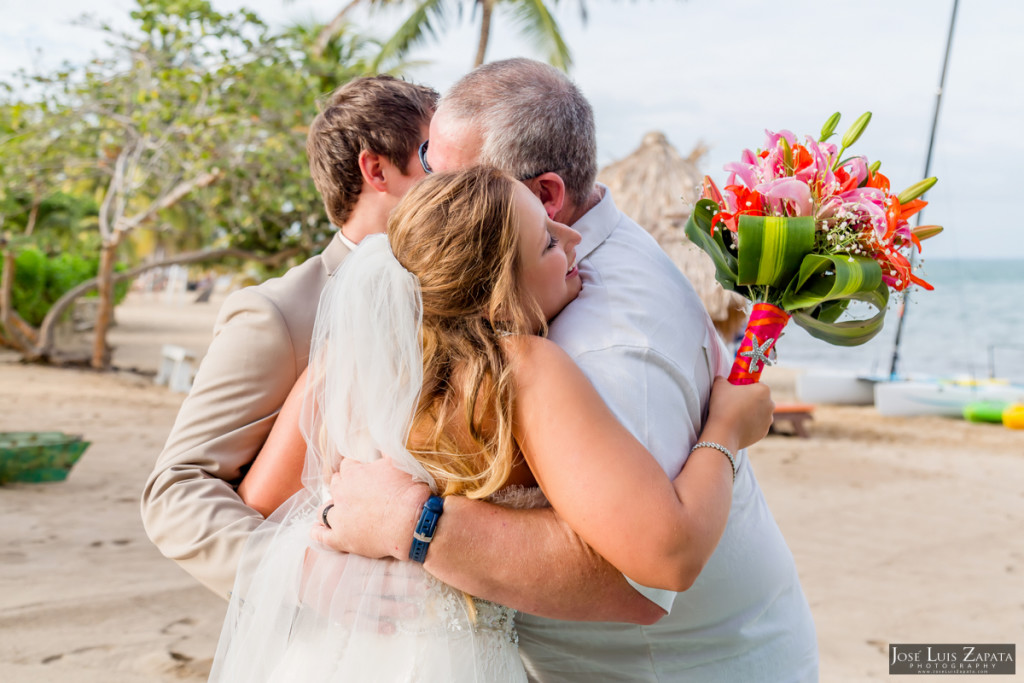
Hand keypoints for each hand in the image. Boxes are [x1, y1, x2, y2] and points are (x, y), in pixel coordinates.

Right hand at [299, 544, 431, 634]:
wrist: (297, 570)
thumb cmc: (326, 556)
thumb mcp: (344, 545)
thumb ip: (364, 543)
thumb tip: (391, 538)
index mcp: (355, 561)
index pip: (382, 565)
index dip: (402, 569)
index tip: (421, 571)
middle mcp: (352, 579)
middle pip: (382, 584)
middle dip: (404, 588)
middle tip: (424, 591)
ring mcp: (345, 597)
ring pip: (374, 604)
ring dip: (395, 608)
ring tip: (414, 611)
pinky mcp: (337, 612)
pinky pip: (358, 620)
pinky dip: (374, 625)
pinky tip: (391, 628)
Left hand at [311, 457, 430, 560]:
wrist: (413, 522)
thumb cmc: (408, 491)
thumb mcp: (399, 464)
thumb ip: (387, 452)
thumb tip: (383, 443)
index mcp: (354, 473)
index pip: (346, 466)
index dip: (354, 469)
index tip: (362, 474)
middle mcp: (341, 493)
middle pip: (335, 485)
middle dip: (342, 487)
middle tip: (354, 492)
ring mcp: (339, 517)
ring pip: (324, 510)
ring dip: (330, 508)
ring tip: (337, 510)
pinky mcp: (340, 538)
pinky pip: (321, 535)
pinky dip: (318, 532)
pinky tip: (317, 530)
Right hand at [703, 377, 774, 451]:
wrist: (723, 433)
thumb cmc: (723, 407)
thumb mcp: (719, 385)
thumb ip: (722, 378)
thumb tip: (721, 379)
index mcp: (763, 390)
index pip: (757, 383)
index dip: (746, 386)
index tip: (736, 390)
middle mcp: (770, 404)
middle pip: (760, 398)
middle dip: (750, 399)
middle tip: (735, 402)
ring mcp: (768, 419)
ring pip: (760, 412)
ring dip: (751, 412)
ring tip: (735, 415)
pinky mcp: (764, 432)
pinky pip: (757, 424)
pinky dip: (750, 424)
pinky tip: (738, 424)